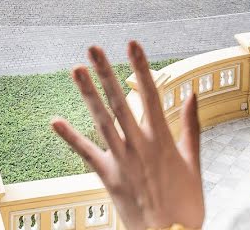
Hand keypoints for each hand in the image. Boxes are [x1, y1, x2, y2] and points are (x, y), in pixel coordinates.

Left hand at [51, 42, 204, 229]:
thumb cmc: (185, 204)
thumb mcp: (194, 163)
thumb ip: (191, 127)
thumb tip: (193, 95)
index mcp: (162, 139)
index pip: (152, 93)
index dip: (141, 67)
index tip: (132, 44)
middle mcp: (139, 145)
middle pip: (120, 101)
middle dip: (106, 72)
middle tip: (94, 48)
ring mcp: (122, 160)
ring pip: (102, 120)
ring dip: (88, 94)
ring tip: (76, 70)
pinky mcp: (108, 177)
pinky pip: (86, 154)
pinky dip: (71, 137)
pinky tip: (56, 121)